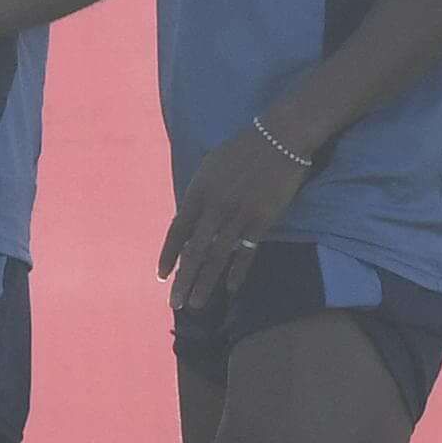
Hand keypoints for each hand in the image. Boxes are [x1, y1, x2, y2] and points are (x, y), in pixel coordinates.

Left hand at [158, 121, 312, 312]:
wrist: (279, 138)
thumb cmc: (242, 150)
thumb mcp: (209, 167)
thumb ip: (198, 196)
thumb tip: (188, 224)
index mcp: (198, 191)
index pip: (177, 231)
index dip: (168, 255)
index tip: (161, 276)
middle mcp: (214, 206)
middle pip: (194, 251)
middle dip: (183, 280)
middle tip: (175, 303)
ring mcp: (238, 215)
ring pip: (217, 256)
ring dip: (205, 283)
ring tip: (196, 304)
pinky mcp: (261, 219)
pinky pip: (246, 252)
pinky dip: (237, 272)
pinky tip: (229, 289)